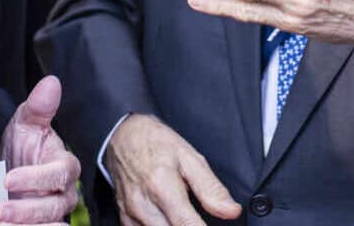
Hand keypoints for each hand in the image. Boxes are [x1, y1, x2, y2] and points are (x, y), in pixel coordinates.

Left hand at [0, 76, 79, 223]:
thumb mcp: (26, 123)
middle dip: (26, 210)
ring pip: (45, 223)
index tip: (9, 177)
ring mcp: (52, 211)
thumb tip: (51, 83)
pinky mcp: (39, 224)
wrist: (9, 169)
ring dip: (21, 224)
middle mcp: (63, 192)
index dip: (36, 177)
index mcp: (64, 165)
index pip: (59, 174)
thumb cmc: (23, 145)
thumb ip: (39, 106)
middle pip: (53, 207)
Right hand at [104, 113, 240, 225]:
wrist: (122, 136)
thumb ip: (211, 188)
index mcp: (162, 186)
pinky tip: (168, 220)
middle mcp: (143, 204)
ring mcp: (131, 214)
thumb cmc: (156, 143)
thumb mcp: (189, 157)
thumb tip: (231, 211)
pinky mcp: (125, 219)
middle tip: (199, 219)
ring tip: (186, 217)